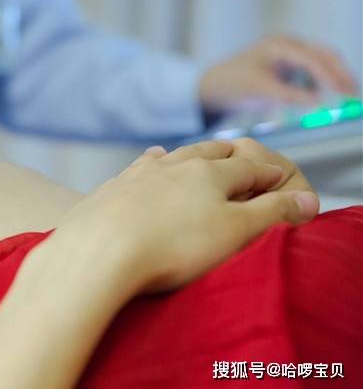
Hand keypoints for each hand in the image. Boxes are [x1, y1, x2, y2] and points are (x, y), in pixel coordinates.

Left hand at [57, 141, 318, 293]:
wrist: (97, 250)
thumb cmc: (171, 246)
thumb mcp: (234, 233)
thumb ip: (272, 214)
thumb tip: (307, 199)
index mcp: (210, 174)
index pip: (249, 168)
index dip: (267, 174)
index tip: (278, 177)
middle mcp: (174, 166)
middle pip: (208, 154)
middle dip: (229, 155)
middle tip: (240, 154)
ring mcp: (138, 175)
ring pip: (171, 157)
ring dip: (188, 155)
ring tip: (196, 154)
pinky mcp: (111, 190)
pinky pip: (137, 169)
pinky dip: (150, 164)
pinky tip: (148, 164)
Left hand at [199, 35, 356, 112]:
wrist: (213, 86)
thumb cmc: (232, 84)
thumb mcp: (260, 91)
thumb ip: (289, 96)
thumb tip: (319, 102)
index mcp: (280, 45)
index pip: (312, 59)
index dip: (330, 77)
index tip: (343, 94)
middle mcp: (288, 46)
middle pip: (324, 56)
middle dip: (340, 75)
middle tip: (353, 96)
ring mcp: (290, 55)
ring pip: (322, 63)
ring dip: (334, 79)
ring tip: (346, 99)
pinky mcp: (289, 67)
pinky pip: (313, 73)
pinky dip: (323, 83)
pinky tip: (328, 98)